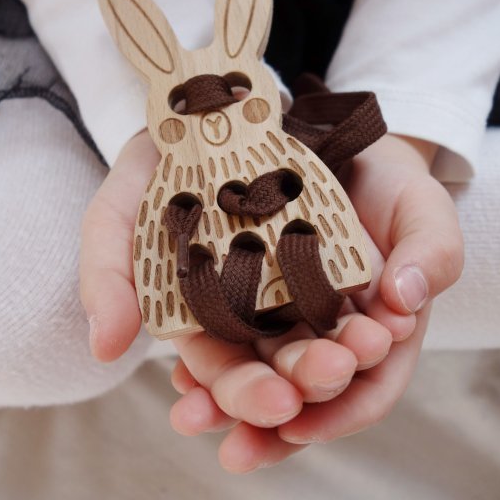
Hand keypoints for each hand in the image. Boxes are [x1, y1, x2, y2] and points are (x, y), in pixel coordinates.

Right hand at [80, 129, 383, 423]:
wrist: (224, 93)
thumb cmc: (167, 155)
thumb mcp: (125, 199)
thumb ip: (105, 269)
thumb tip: (106, 348)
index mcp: (207, 317)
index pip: (226, 377)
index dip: (241, 398)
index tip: (270, 405)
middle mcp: (263, 310)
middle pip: (289, 366)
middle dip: (307, 380)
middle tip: (326, 374)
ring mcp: (312, 281)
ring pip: (339, 335)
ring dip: (359, 354)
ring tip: (370, 344)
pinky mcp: (353, 250)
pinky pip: (376, 290)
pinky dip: (386, 306)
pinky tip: (394, 314)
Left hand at [167, 134, 463, 469]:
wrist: (346, 145)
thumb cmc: (394, 189)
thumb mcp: (425, 212)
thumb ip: (433, 254)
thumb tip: (406, 303)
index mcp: (378, 339)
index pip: (365, 393)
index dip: (337, 414)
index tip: (300, 423)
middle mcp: (325, 342)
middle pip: (299, 392)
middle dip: (272, 408)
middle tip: (250, 412)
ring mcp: (279, 322)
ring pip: (252, 374)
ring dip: (222, 402)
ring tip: (191, 417)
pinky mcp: (238, 297)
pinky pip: (217, 335)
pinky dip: (198, 361)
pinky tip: (177, 374)